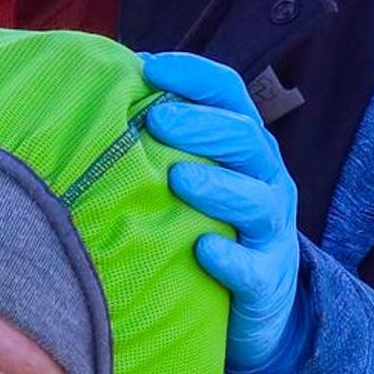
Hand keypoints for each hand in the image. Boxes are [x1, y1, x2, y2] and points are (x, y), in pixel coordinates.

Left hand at [140, 50, 304, 373]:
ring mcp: (270, 232)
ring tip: (178, 178)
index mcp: (245, 147)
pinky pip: (252, 268)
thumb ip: (163, 141)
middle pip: (245, 141)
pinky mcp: (266, 281)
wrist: (256, 306)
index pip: (230, 96)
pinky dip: (230, 258)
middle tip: (156, 121)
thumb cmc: (209, 225)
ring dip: (217, 187)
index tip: (150, 67)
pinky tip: (203, 249)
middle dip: (202, 127)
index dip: (195, 77)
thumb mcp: (194, 176)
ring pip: (255, 202)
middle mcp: (265, 181)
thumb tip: (104, 93)